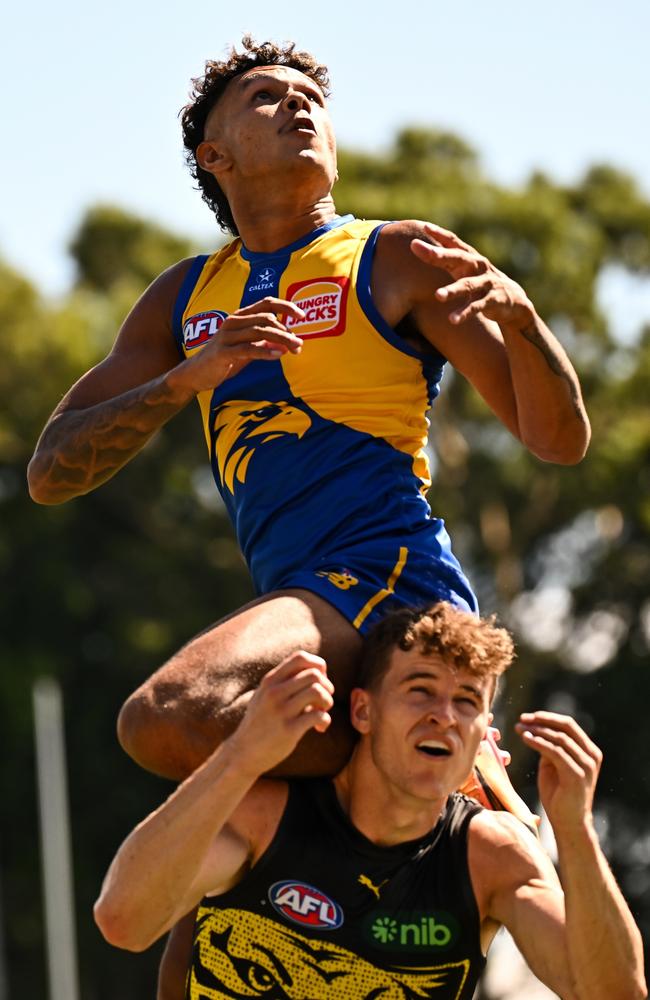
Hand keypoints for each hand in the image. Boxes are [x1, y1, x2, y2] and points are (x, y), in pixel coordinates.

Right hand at [172, 297, 305, 394]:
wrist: (196, 373)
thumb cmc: (224, 358)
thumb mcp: (248, 348)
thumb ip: (265, 343)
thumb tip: (287, 343)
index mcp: (240, 317)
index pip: (266, 303)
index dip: (285, 306)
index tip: (302, 316)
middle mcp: (233, 322)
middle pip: (266, 318)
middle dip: (287, 330)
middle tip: (299, 344)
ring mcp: (226, 336)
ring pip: (259, 332)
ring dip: (281, 339)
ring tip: (295, 348)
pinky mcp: (223, 352)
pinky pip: (247, 349)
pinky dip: (265, 351)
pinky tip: (278, 355)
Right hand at [228, 652, 334, 778]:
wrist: (243, 753)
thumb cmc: (261, 722)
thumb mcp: (265, 695)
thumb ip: (286, 682)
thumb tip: (318, 671)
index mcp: (270, 681)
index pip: (300, 658)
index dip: (318, 666)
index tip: (319, 681)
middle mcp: (274, 692)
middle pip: (314, 674)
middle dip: (327, 686)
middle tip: (323, 701)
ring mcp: (281, 711)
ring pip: (318, 691)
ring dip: (327, 702)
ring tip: (322, 712)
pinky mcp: (289, 730)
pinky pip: (318, 716)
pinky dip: (325, 720)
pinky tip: (319, 728)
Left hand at [410, 222, 533, 328]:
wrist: (513, 301)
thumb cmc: (480, 282)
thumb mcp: (463, 269)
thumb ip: (442, 259)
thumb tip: (414, 246)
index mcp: (468, 257)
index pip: (453, 242)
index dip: (440, 234)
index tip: (424, 226)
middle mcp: (477, 266)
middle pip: (459, 258)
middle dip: (441, 254)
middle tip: (424, 250)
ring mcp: (486, 283)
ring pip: (467, 285)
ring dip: (453, 290)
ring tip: (438, 296)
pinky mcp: (492, 300)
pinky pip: (476, 307)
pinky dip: (465, 313)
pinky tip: (453, 320)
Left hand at [515, 711, 602, 832]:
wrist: (568, 823)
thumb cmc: (559, 795)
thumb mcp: (554, 765)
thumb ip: (550, 747)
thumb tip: (536, 729)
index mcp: (588, 751)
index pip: (568, 725)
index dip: (547, 717)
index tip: (527, 717)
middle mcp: (591, 756)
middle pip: (566, 726)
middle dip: (542, 720)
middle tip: (522, 719)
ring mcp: (586, 765)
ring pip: (559, 738)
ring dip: (537, 730)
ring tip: (519, 729)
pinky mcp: (576, 775)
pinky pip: (555, 752)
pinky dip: (538, 742)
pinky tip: (526, 738)